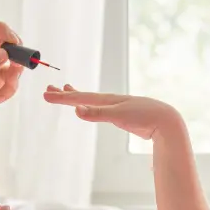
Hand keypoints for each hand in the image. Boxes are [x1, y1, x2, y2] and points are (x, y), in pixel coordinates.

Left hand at [0, 19, 23, 136]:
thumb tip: (4, 53)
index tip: (12, 39)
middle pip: (0, 38)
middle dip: (12, 49)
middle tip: (21, 60)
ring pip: (9, 57)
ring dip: (14, 71)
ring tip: (7, 87)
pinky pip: (12, 74)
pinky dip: (12, 85)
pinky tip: (0, 98)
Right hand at [44, 84, 181, 140]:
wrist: (164, 119)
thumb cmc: (143, 116)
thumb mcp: (118, 115)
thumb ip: (96, 114)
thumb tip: (76, 110)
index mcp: (105, 100)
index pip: (78, 98)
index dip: (61, 98)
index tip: (46, 95)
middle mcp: (107, 101)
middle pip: (81, 96)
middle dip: (65, 94)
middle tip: (48, 90)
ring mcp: (113, 106)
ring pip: (90, 100)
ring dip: (77, 96)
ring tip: (67, 90)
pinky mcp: (120, 114)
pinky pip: (99, 108)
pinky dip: (90, 105)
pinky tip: (91, 107)